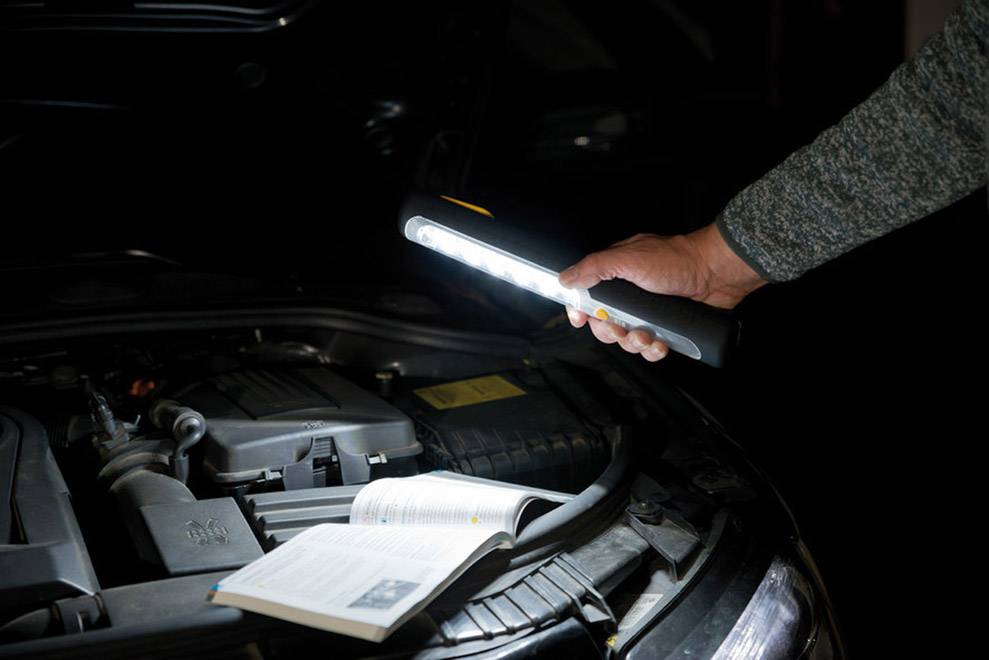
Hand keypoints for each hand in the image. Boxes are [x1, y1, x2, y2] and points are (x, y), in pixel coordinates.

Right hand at [558, 223, 765, 360]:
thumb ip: (594, 268)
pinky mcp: (665, 326)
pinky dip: (652, 350)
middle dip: (611, 332)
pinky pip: (650, 346)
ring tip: (646, 336)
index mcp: (616, 274)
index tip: (580, 320)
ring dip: (633, 343)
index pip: (586, 295)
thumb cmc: (676, 260)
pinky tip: (660, 345)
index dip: (579, 310)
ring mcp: (648, 311)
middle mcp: (630, 294)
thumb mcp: (629, 259)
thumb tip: (565, 279)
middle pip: (604, 323)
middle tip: (622, 330)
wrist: (717, 273)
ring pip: (627, 338)